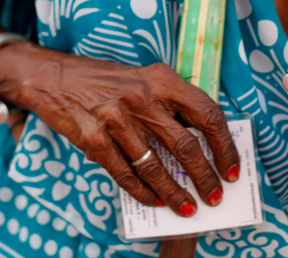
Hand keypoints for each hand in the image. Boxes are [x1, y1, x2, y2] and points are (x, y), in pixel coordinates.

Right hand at [12, 50, 240, 216]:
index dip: (224, 145)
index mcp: (161, 79)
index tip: (232, 168)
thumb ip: (171, 105)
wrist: (55, 78)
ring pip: (156, 167)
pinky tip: (152, 200)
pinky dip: (141, 192)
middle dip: (204, 178)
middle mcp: (142, 97)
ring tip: (186, 209)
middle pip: (185, 145)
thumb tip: (203, 146)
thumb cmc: (106, 82)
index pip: (206, 113)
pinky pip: (125, 174)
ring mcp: (117, 118)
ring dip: (174, 193)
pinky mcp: (94, 138)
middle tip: (214, 197)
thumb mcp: (144, 80)